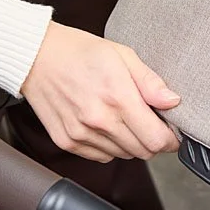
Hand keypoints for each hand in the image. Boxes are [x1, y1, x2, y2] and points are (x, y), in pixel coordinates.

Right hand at [20, 21, 179, 161]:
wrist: (36, 56)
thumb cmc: (79, 51)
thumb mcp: (122, 55)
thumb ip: (150, 82)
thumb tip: (172, 101)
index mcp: (117, 97)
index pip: (155, 139)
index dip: (170, 140)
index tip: (172, 134)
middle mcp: (99, 120)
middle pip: (142, 152)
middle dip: (153, 141)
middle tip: (152, 124)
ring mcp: (81, 134)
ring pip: (123, 156)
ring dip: (131, 143)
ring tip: (125, 119)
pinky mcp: (66, 142)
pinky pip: (101, 157)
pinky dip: (110, 146)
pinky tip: (106, 125)